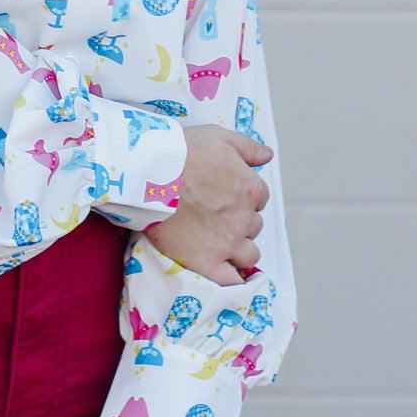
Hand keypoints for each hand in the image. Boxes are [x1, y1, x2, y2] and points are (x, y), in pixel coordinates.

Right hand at [151, 123, 271, 287]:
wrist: (148, 174)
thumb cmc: (182, 151)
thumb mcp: (218, 137)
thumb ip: (248, 147)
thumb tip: (268, 155)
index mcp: (250, 188)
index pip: (260, 197)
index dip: (243, 195)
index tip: (225, 192)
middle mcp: (244, 218)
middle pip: (254, 225)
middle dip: (240, 219)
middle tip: (216, 212)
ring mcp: (227, 243)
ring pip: (249, 253)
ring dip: (239, 247)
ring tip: (220, 240)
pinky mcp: (207, 262)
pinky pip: (230, 279)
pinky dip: (232, 277)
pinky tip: (225, 271)